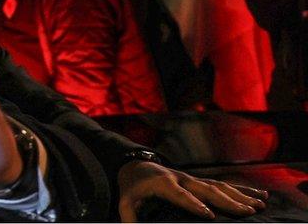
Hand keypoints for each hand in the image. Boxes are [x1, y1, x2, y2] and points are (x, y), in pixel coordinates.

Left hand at [118, 160, 267, 221]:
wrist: (135, 166)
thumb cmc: (132, 188)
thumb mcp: (125, 202)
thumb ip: (129, 218)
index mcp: (164, 184)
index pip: (180, 195)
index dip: (193, 204)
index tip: (208, 214)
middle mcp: (182, 179)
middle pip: (207, 189)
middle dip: (227, 200)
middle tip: (247, 212)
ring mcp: (192, 178)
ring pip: (219, 186)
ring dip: (240, 194)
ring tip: (260, 204)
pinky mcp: (199, 180)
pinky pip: (222, 184)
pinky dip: (242, 189)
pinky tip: (259, 195)